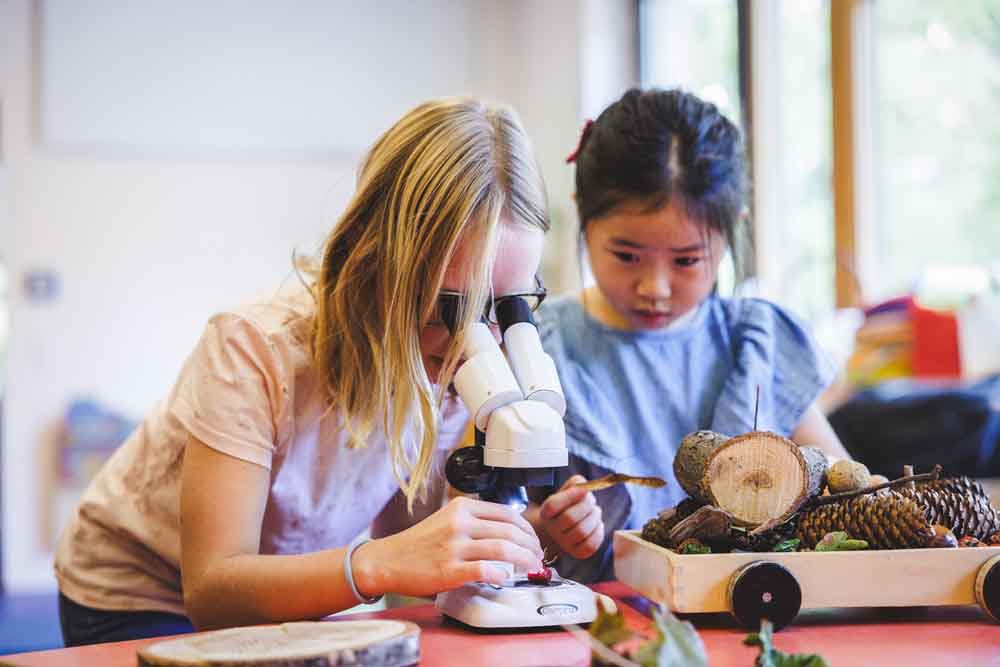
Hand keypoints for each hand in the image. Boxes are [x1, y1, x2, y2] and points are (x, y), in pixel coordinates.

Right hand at [352, 496, 544, 597]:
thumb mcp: (447, 519)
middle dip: (531, 546)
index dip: (527, 528)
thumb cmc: (419, 544)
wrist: (387, 560)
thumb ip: (474, 521)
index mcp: (462, 508)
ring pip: (503, 549)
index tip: (533, 539)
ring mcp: (454, 547)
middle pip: (510, 531)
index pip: (507, 513)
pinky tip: (505, 579)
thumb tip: (508, 531)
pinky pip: (484, 570)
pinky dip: (500, 575)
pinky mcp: (449, 570)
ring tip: (532, 567)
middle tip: (538, 556)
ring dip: (524, 560)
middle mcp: (460, 523)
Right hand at [538, 475, 604, 559]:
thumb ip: (575, 484)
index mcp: (546, 512)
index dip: (571, 495)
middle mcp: (552, 530)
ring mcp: (563, 543)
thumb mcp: (566, 491)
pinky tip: (597, 524)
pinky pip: (590, 545)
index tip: (583, 489)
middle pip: (570, 517)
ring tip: (596, 511)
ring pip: (581, 531)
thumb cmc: (567, 506)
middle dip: (587, 505)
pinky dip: (598, 532)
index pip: (553, 505)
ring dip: (594, 517)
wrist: (562, 529)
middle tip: (592, 500)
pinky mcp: (576, 553)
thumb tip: (585, 486)